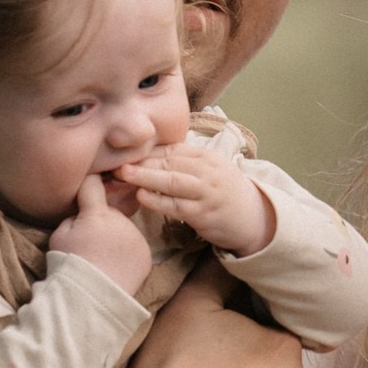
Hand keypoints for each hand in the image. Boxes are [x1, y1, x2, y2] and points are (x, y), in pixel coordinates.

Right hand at [50, 171, 151, 295]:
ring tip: (102, 258)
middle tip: (89, 242)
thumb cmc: (69, 266)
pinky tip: (114, 266)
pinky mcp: (147, 255)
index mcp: (98, 213)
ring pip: (123, 229)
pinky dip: (126, 253)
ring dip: (115, 237)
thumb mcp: (59, 235)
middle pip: (109, 211)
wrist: (91, 297)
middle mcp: (122, 221)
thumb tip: (82, 212)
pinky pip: (134, 246)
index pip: (94, 184)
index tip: (90, 181)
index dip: (89, 182)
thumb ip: (73, 217)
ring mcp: (137, 238)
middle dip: (100, 221)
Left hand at [118, 136, 273, 257]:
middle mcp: (207, 171)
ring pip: (171, 180)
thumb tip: (146, 159)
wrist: (254, 218)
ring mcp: (206, 192)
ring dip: (145, 176)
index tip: (123, 154)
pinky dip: (157, 200)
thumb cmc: (223, 193)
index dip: (145, 152)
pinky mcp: (203, 213)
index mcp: (206, 156)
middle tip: (114, 161)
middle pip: (168, 162)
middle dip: (140, 162)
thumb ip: (183, 164)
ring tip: (122, 174)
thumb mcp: (208, 171)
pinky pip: (176, 205)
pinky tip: (141, 196)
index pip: (171, 150)